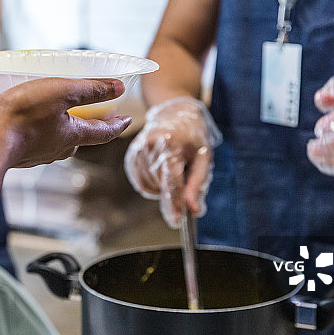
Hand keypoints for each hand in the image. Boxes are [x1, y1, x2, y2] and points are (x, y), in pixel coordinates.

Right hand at [0, 77, 132, 168]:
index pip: (103, 132)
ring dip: (58, 125)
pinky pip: (32, 138)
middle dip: (86, 124)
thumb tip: (119, 88)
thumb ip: (90, 90)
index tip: (128, 119)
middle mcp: (56, 149)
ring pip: (54, 138)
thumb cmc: (23, 115)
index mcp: (73, 136)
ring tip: (55, 109)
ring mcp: (35, 153)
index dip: (117, 124)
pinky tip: (24, 115)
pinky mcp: (15, 151)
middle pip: (78, 136)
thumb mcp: (62, 92)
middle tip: (90, 111)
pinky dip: (34, 126)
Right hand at [124, 97, 221, 228]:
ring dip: (162, 187)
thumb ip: (197, 184)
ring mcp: (137, 150)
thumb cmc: (192, 136)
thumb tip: (192, 209)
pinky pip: (140, 182)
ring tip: (172, 169)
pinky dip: (151, 184)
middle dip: (172, 191)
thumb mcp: (203, 157)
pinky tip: (160, 172)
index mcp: (170, 143)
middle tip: (183, 176)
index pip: (171, 181)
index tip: (176, 221)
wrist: (172, 113)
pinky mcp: (130, 156)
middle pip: (160, 185)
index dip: (174, 203)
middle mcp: (149, 145)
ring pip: (149, 186)